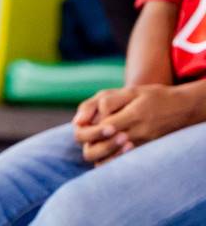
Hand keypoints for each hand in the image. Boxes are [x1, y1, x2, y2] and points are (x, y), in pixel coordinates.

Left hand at [74, 85, 205, 162]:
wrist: (180, 110)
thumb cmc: (149, 98)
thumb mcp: (127, 92)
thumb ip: (100, 103)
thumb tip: (77, 122)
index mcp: (131, 117)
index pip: (101, 129)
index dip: (92, 128)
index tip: (98, 120)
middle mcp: (136, 136)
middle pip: (97, 150)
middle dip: (91, 141)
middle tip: (100, 130)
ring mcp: (140, 148)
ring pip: (107, 162)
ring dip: (98, 152)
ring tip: (104, 138)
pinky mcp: (143, 154)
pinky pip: (120, 165)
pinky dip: (109, 160)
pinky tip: (109, 148)